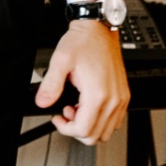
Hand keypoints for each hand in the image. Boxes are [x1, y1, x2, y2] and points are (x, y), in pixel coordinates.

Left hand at [33, 21, 127, 144]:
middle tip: (66, 113)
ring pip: (106, 131)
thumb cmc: (84, 41)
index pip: (84, 130)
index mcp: (98, 94)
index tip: (57, 118)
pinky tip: (89, 105)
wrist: (99, 29)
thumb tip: (43, 103)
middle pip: (95, 135)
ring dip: (89, 126)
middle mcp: (114, 99)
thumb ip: (50, 85)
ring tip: (77, 109)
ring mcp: (120, 98)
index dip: (66, 129)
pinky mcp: (123, 94)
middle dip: (76, 129)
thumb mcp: (60, 61)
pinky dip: (100, 120)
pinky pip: (115, 120)